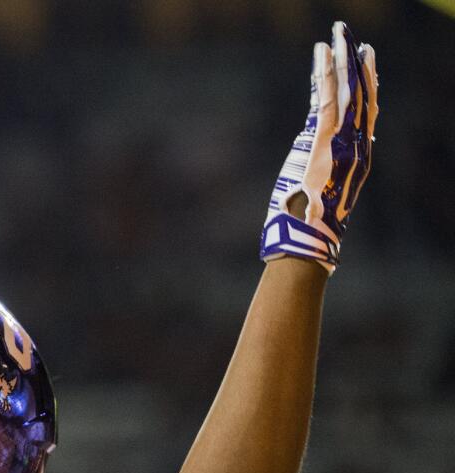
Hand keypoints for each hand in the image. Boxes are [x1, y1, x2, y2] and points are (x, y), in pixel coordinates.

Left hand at [260, 21, 377, 272]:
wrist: (305, 240)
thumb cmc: (311, 225)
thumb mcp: (328, 192)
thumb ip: (338, 168)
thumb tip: (350, 153)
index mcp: (359, 157)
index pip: (366, 112)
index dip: (366, 84)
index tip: (363, 60)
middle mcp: (356, 145)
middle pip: (360, 94)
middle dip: (355, 62)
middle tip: (350, 34)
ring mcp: (340, 141)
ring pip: (345, 90)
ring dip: (340, 58)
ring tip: (337, 33)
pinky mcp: (321, 140)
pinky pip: (324, 98)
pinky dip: (322, 73)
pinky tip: (321, 52)